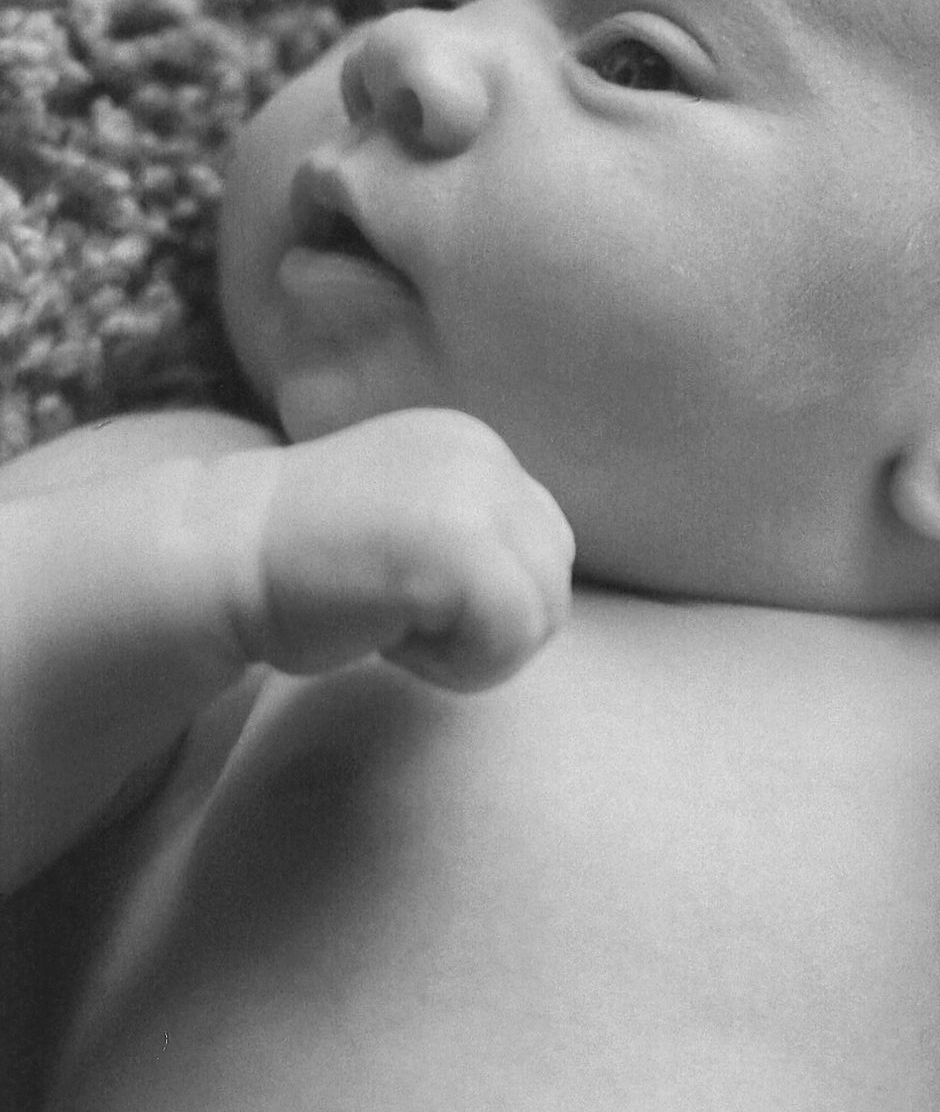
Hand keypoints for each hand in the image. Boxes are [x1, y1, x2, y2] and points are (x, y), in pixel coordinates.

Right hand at [210, 409, 574, 690]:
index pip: (540, 549)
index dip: (480, 600)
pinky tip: (388, 636)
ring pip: (539, 616)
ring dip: (468, 649)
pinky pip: (510, 638)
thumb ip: (472, 540)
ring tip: (392, 621)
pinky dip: (455, 665)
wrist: (216, 559)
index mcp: (471, 447)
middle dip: (485, 625)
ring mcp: (473, 491)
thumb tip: (545, 597)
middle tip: (397, 614)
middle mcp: (483, 454)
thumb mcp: (406, 528)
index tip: (399, 592)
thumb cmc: (302, 572)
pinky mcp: (459, 541)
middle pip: (551, 583)